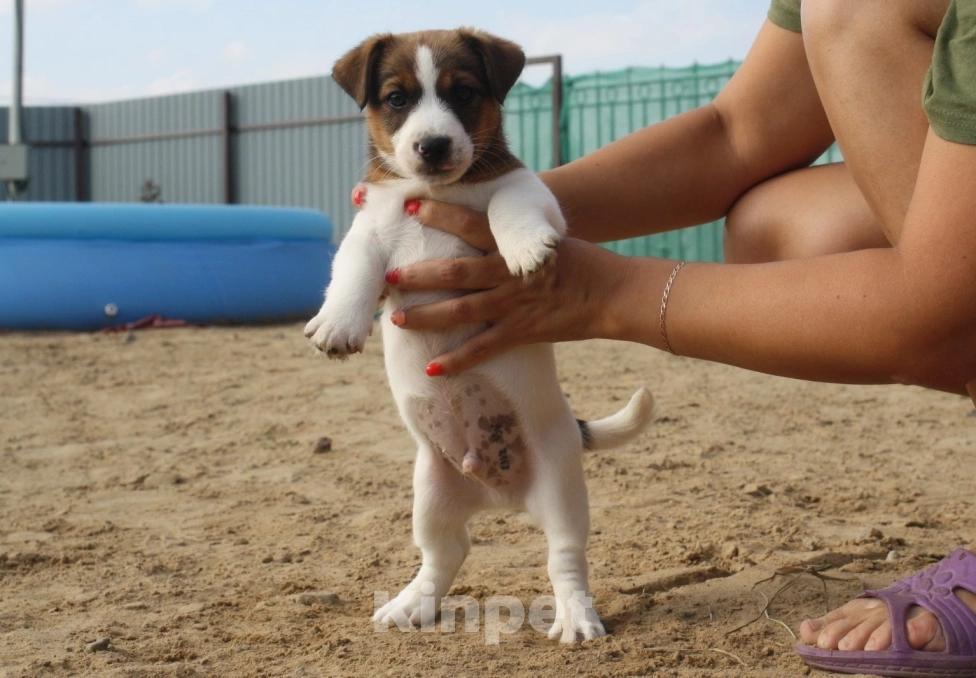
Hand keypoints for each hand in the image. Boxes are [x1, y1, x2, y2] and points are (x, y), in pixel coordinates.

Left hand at [382, 197, 633, 374]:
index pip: (470, 225)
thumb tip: (489, 227)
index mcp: (514, 245)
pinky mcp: (524, 331)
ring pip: (461, 310)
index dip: (438, 214)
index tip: (408, 207)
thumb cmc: (584, 262)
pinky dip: (457, 360)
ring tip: (396, 318)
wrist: (615, 292)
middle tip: (389, 274)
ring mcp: (514, 303)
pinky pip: (484, 348)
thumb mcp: (547, 238)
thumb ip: (515, 237)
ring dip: (427, 315)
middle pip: (455, 272)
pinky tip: (432, 368)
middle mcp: (509, 273)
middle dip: (419, 274)